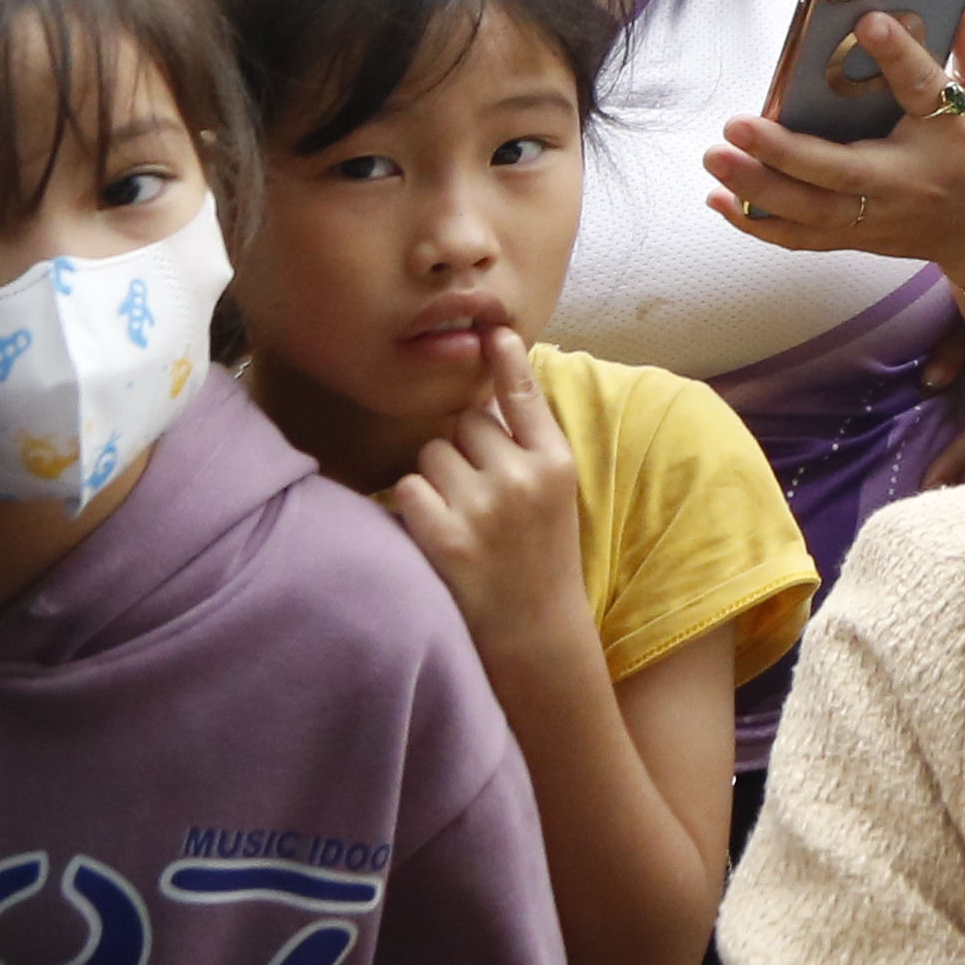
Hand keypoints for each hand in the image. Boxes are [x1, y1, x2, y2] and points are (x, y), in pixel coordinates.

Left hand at [379, 333, 591, 678]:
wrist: (535, 634)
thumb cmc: (541, 558)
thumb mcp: (555, 496)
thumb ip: (527, 449)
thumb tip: (486, 403)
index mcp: (556, 462)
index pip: (524, 397)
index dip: (506, 360)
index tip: (492, 329)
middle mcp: (522, 478)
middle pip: (465, 423)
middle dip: (461, 447)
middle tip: (478, 490)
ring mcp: (483, 508)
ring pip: (431, 453)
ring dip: (434, 476)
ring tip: (459, 515)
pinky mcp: (445, 538)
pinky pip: (408, 488)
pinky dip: (413, 505)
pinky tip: (434, 530)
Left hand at [703, 0, 964, 295]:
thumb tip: (964, 3)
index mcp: (954, 133)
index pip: (925, 90)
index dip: (899, 55)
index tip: (867, 22)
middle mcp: (913, 179)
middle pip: (843, 171)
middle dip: (785, 150)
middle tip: (737, 123)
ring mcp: (884, 215)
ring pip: (813, 210)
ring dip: (758, 187)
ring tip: (716, 157)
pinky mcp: (863, 238)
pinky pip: (804, 237)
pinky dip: (759, 224)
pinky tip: (721, 199)